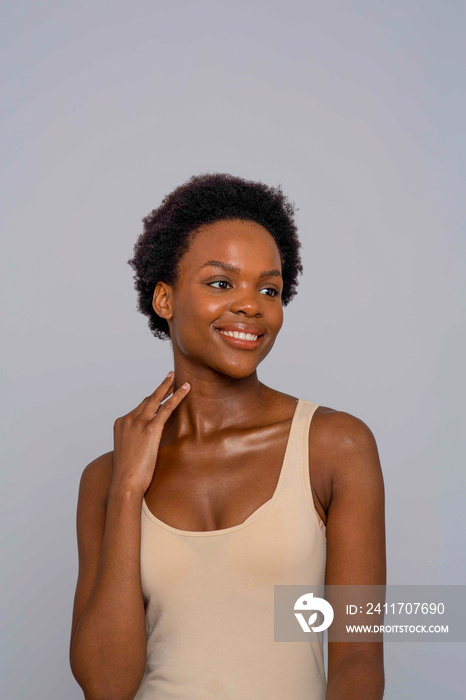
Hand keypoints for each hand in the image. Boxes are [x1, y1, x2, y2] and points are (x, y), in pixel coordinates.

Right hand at [111, 372, 189, 495]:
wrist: (125, 482)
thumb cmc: (128, 473)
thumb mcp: (129, 452)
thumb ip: (136, 441)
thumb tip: (147, 441)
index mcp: (120, 423)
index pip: (139, 407)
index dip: (151, 400)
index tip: (160, 394)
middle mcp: (128, 419)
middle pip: (147, 399)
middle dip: (160, 388)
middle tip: (170, 378)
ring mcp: (138, 422)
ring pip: (156, 399)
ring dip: (168, 387)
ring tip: (178, 380)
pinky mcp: (150, 429)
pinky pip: (166, 408)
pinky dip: (177, 396)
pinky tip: (186, 389)